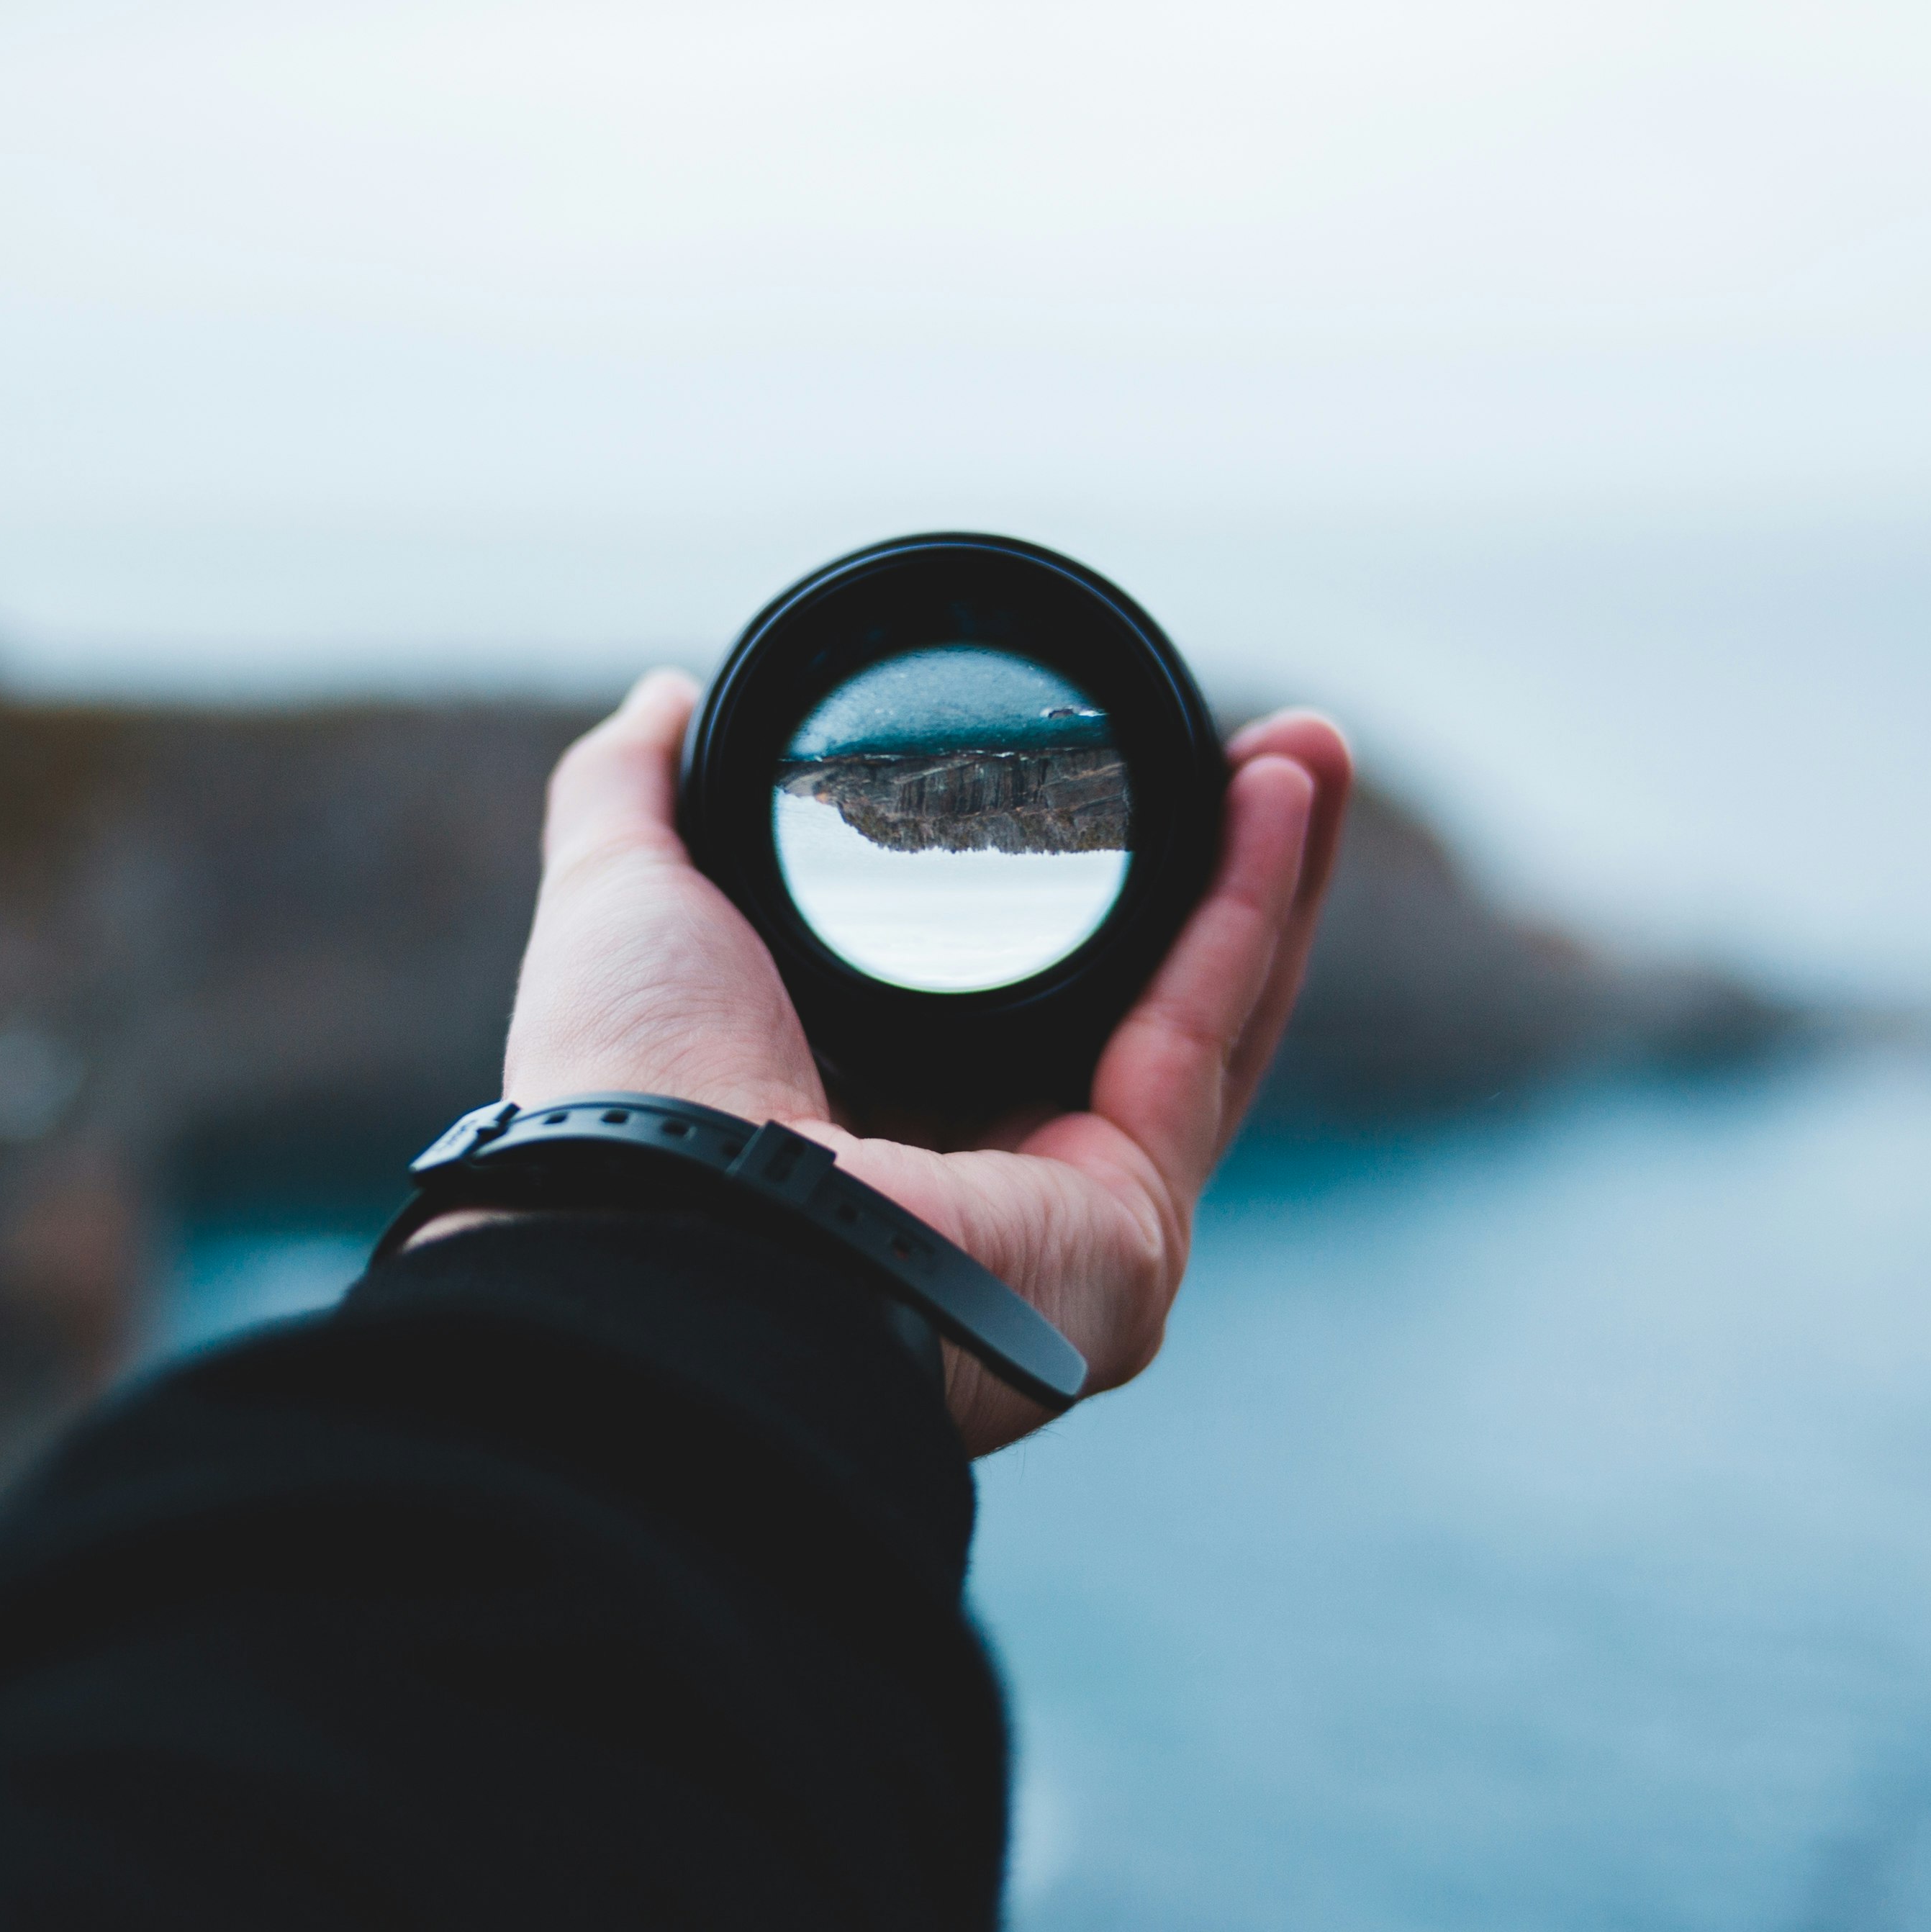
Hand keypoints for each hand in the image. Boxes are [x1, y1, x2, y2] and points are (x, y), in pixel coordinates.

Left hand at [497, 668, 1352, 1453]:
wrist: (658, 1223)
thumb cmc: (622, 1097)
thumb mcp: (624, 906)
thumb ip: (636, 797)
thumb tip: (663, 700)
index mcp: (865, 1132)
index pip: (1014, 1001)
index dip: (1080, 887)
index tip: (1117, 765)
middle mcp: (979, 1191)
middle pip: (1141, 1008)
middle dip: (1215, 871)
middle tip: (1264, 745)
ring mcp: (1069, 1224)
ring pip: (1203, 1023)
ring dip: (1266, 876)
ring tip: (1308, 745)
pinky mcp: (1127, 1231)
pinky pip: (1203, 1043)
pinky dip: (1247, 913)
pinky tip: (1275, 798)